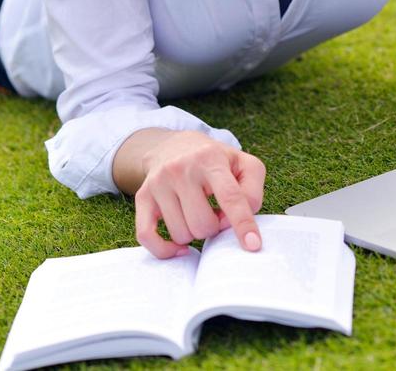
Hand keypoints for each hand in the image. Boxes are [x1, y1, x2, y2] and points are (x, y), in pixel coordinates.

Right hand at [134, 131, 265, 258]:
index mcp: (210, 158)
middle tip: (216, 213)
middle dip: (215, 227)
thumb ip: (251, 191)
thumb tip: (235, 222)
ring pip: (181, 234)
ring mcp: (159, 182)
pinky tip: (179, 247)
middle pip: (203, 224)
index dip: (243, 223)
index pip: (230, 196)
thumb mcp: (243, 163)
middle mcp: (181, 168)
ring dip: (194, 234)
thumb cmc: (216, 161)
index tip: (253, 245)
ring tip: (198, 214)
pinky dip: (165, 250)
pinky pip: (147, 236)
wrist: (174, 145)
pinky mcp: (142, 196)